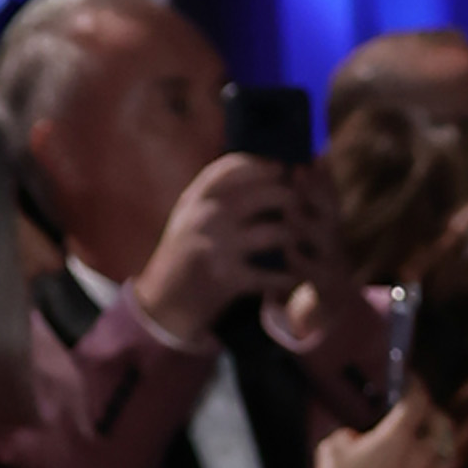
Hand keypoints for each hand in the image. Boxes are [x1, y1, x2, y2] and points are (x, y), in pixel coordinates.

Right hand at [137, 154, 295, 342]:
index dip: (261, 165)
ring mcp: (216, 247)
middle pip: (260, 197)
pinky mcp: (226, 278)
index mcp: (194, 199)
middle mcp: (204, 218)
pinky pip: (270, 274)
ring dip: (294, 236)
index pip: (231, 169)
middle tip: (303, 203)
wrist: (163, 303)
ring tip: (304, 239)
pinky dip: (286, 277)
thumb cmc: (182, 256)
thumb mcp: (187, 217)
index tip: (280, 166)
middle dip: (288, 197)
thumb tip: (250, 168)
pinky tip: (295, 277)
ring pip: (273, 233)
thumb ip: (211, 196)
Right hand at [303, 386, 454, 467]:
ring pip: (448, 459)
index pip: (419, 401)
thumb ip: (352, 434)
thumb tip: (361, 437)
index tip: (411, 381)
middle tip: (422, 414)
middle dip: (434, 416)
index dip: (416, 386)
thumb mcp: (332, 448)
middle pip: (443, 428)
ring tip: (426, 446)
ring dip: (439, 448)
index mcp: (398, 438)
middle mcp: (421, 459)